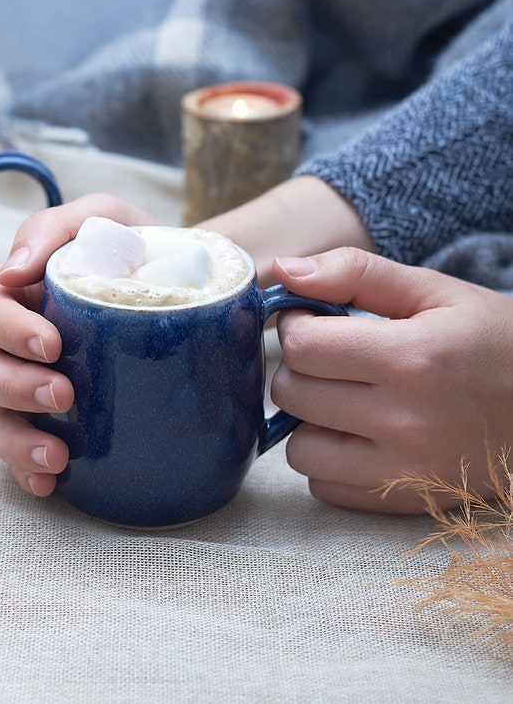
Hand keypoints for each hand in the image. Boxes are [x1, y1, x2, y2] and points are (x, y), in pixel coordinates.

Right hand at [0, 194, 154, 496]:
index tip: (52, 344)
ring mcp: (32, 389)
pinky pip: (23, 455)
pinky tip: (52, 482)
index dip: (8, 331)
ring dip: (16, 439)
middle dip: (15, 387)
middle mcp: (16, 346)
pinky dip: (27, 472)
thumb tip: (12, 272)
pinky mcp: (55, 425)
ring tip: (57, 455)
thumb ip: (56, 229)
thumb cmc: (135, 247)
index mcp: (19, 296)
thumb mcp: (103, 217)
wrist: (186, 284)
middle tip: (63, 394)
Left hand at [271, 247, 512, 512]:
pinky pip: (323, 487)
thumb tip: (282, 270)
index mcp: (413, 357)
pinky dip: (328, 462)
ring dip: (308, 421)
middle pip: (292, 395)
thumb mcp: (434, 291)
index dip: (296, 327)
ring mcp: (405, 469)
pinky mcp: (404, 502)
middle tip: (330, 359)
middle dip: (298, 369)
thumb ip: (355, 273)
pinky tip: (358, 436)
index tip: (313, 322)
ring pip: (298, 449)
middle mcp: (406, 420)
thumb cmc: (491, 341)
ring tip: (343, 400)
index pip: (303, 347)